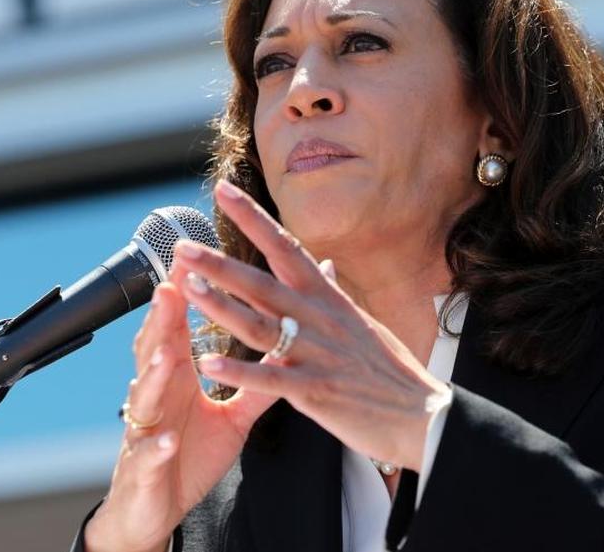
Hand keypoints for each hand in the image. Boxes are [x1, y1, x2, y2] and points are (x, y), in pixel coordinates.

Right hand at [84, 261, 277, 551]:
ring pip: (147, 396)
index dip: (186, 296)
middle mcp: (157, 395)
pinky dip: (157, 446)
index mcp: (178, 377)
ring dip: (155, 375)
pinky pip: (151, 455)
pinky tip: (166, 439)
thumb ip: (256, 380)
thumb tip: (290, 347)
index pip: (179, 329)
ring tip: (167, 355)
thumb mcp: (232, 414)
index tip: (198, 261)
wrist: (158, 504)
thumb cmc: (192, 451)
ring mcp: (146, 429)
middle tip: (171, 287)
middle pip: (156, 351)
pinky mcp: (146, 467)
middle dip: (162, 320)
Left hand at [173, 179, 449, 471]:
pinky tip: (208, 363)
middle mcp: (320, 318)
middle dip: (219, 264)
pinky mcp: (316, 391)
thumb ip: (333, 295)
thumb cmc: (390, 371)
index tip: (222, 189)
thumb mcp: (361, 321)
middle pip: (262, 284)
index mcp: (329, 298)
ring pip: (261, 324)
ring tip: (188, 290)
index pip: (285, 247)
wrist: (423, 414)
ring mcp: (318, 353)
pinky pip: (271, 378)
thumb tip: (324, 265)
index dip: (252, 217)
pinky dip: (239, 370)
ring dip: (222, 306)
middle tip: (181, 247)